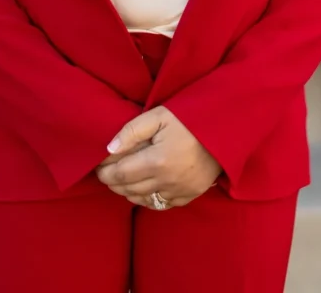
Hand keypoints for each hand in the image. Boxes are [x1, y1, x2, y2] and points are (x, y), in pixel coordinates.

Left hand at [97, 106, 221, 207]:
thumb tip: (108, 149)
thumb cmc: (189, 118)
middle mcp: (167, 181)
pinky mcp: (189, 195)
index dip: (104, 173)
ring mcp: (179, 191)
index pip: (120, 174)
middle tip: (105, 173)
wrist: (223, 129)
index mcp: (157, 160)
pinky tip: (142, 189)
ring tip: (120, 180)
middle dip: (112, 182)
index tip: (96, 167)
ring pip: (143, 200)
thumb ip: (132, 131)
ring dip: (127, 192)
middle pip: (128, 190)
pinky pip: (161, 204)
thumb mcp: (159, 116)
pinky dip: (147, 199)